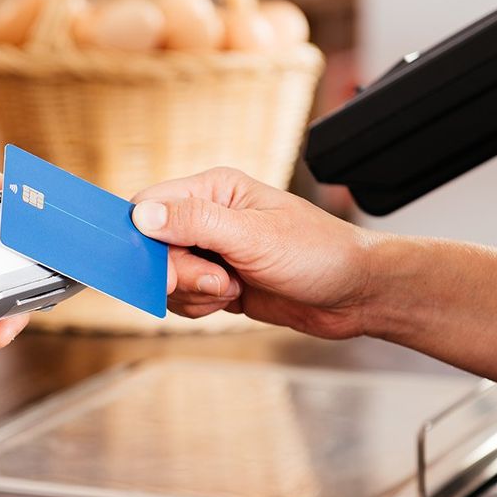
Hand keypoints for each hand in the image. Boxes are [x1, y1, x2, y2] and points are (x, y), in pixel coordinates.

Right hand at [131, 167, 379, 338]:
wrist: (354, 294)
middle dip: (179, 273)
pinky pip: (183, 298)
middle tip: (216, 282)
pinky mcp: (216, 281)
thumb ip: (195, 223)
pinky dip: (200, 306)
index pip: (149, 206)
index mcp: (214, 190)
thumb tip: (141, 216)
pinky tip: (233, 300)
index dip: (144, 239)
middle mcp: (207, 217)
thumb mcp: (253, 236)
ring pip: (166, 278)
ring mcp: (211, 251)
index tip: (160, 267)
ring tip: (234, 289)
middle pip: (153, 249)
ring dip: (193, 293)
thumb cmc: (318, 253)